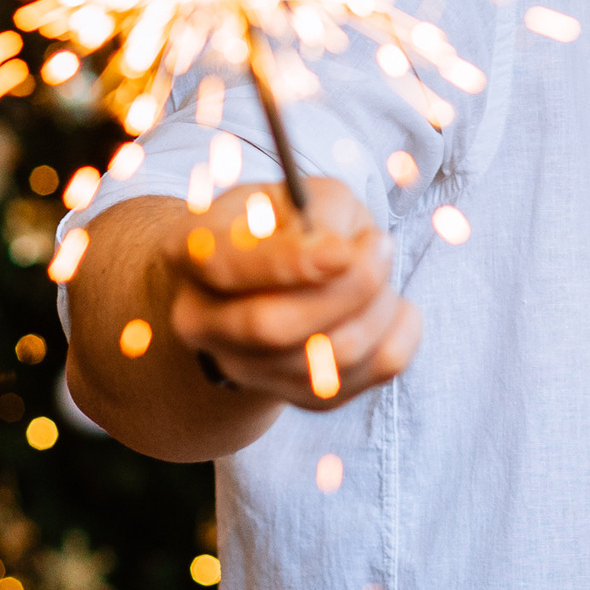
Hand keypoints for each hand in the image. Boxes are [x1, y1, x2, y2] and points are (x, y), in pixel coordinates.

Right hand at [163, 177, 420, 409]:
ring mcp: (247, 368)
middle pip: (272, 327)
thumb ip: (318, 213)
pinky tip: (389, 304)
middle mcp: (202, 321)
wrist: (282, 279)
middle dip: (347, 287)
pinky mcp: (301, 396)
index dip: (288, 263)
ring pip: (331, 356)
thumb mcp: (299, 193)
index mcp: (189, 253)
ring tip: (380, 267)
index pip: (224, 268)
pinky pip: (372, 371)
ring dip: (379, 303)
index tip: (343, 250)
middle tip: (382, 245)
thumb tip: (340, 255)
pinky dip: (399, 331)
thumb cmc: (290, 223)